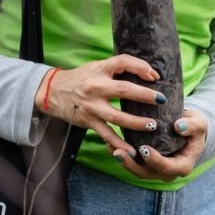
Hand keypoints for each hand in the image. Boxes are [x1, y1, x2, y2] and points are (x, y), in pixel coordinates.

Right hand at [35, 55, 164, 158]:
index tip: (155, 76)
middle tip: (161, 100)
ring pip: (117, 117)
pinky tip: (131, 152)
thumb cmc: (81, 77)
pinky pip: (106, 135)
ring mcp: (92, 107)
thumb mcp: (98, 66)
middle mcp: (96, 87)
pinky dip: (119, 144)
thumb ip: (120, 68)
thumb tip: (150, 74)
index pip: (122, 62)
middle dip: (144, 96)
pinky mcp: (89, 122)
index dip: (140, 67)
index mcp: (100, 70)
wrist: (53, 92)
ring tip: (153, 125)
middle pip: (124, 90)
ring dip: (136, 123)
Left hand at [109, 109, 208, 181]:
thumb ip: (192, 125)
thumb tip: (179, 127)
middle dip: (131, 164)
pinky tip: (110, 144)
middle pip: (147, 173)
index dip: (156, 161)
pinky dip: (121, 155)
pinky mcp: (145, 163)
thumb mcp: (200, 123)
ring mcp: (155, 169)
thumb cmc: (194, 127)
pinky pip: (132, 162)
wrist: (188, 129)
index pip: (168, 168)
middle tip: (119, 152)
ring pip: (137, 170)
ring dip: (123, 161)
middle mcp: (167, 172)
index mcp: (183, 166)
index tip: (145, 149)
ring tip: (111, 148)